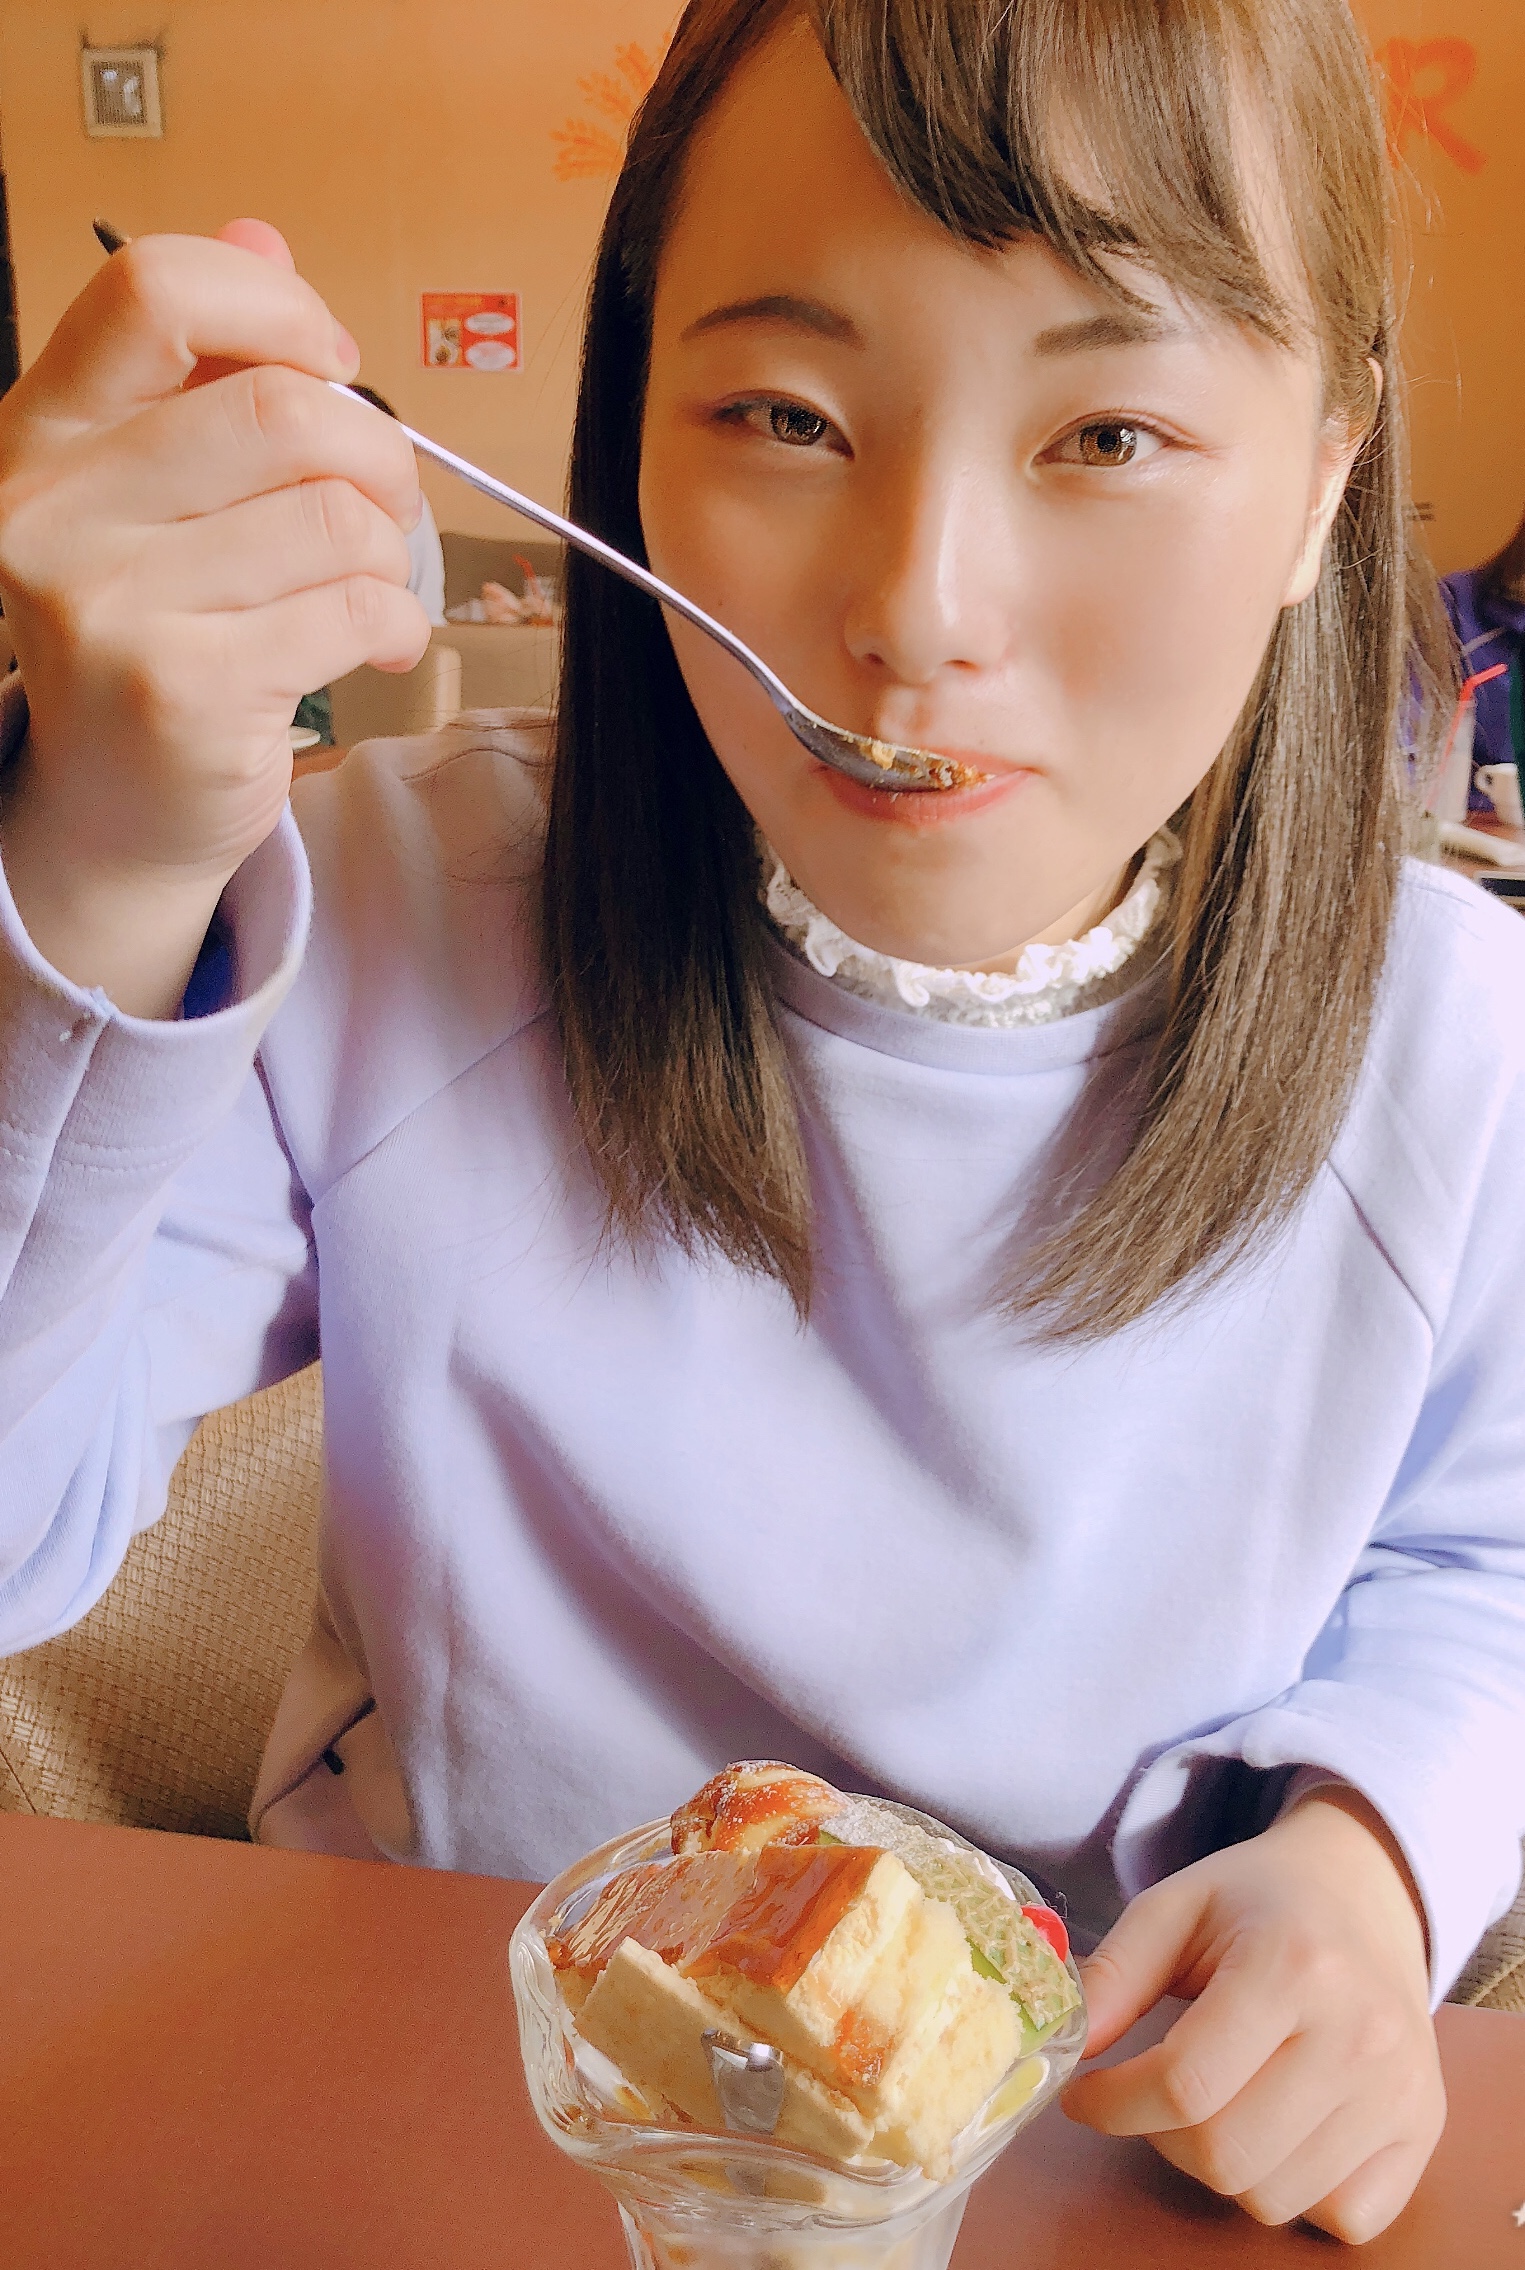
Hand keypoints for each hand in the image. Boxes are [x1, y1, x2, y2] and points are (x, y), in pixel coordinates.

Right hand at [0, 219, 427, 1013]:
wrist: (116, 807)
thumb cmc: (156, 629)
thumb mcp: (153, 486)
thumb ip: (201, 367)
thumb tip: (262, 233)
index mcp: (41, 431)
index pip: (156, 291)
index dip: (279, 309)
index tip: (330, 366)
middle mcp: (53, 511)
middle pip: (277, 409)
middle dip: (376, 450)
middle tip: (388, 497)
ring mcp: (109, 606)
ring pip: (330, 518)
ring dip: (388, 550)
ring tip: (371, 583)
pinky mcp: (181, 691)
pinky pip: (350, 612)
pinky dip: (396, 623)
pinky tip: (377, 641)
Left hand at [1062, 1787, 1445, 2242]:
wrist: (1366, 1893)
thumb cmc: (1259, 1900)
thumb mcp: (1174, 1906)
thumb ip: (1113, 1974)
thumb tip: (1067, 2046)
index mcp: (1293, 1966)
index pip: (1187, 2084)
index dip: (1115, 2103)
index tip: (1085, 2093)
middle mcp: (1360, 2036)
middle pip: (1228, 2156)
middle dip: (1162, 2137)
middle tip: (1153, 2095)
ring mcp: (1401, 2091)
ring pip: (1276, 2198)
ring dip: (1222, 2166)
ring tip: (1218, 2101)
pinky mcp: (1426, 2130)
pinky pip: (1344, 2217)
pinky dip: (1296, 2192)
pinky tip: (1278, 2129)